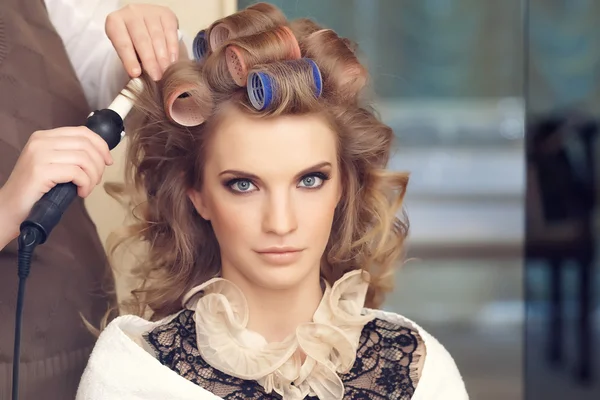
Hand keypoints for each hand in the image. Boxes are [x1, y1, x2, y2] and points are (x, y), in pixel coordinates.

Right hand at [0, 127, 112, 244]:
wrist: (9, 208)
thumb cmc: (35, 191)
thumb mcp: (53, 165)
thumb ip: (70, 155)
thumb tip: (100, 155)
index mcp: (44, 137)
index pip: (82, 132)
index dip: (101, 145)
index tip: (107, 161)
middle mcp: (41, 141)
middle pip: (86, 144)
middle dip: (99, 164)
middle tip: (96, 180)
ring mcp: (39, 155)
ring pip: (84, 159)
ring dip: (93, 176)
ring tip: (87, 188)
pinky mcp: (41, 171)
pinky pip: (77, 173)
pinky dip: (85, 184)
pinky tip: (81, 193)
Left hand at [106, 3, 179, 80]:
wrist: (143, 21)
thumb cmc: (132, 40)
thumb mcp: (126, 49)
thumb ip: (130, 61)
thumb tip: (139, 80)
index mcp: (115, 22)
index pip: (122, 42)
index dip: (129, 59)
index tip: (136, 74)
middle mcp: (131, 13)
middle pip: (142, 39)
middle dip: (150, 60)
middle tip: (156, 77)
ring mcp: (149, 11)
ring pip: (157, 36)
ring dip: (163, 57)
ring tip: (165, 71)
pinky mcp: (165, 13)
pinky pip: (170, 32)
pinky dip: (172, 48)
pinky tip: (173, 61)